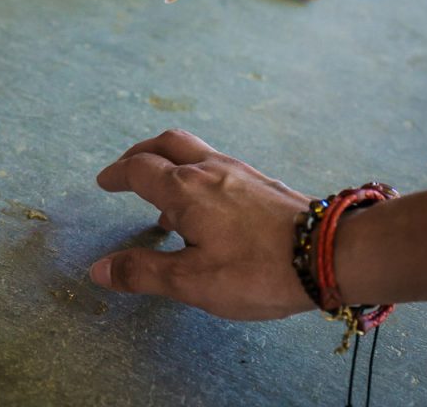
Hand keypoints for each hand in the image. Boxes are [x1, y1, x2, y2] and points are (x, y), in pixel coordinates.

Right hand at [89, 129, 315, 319]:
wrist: (327, 252)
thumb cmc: (256, 271)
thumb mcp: (193, 282)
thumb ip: (144, 272)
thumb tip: (99, 268)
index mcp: (185, 190)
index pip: (139, 169)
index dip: (117, 174)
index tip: (103, 183)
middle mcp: (209, 169)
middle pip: (166, 144)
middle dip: (141, 154)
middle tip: (125, 171)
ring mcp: (238, 171)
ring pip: (193, 151)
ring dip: (169, 163)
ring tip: (162, 200)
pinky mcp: (259, 181)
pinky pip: (216, 165)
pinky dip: (195, 174)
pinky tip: (205, 210)